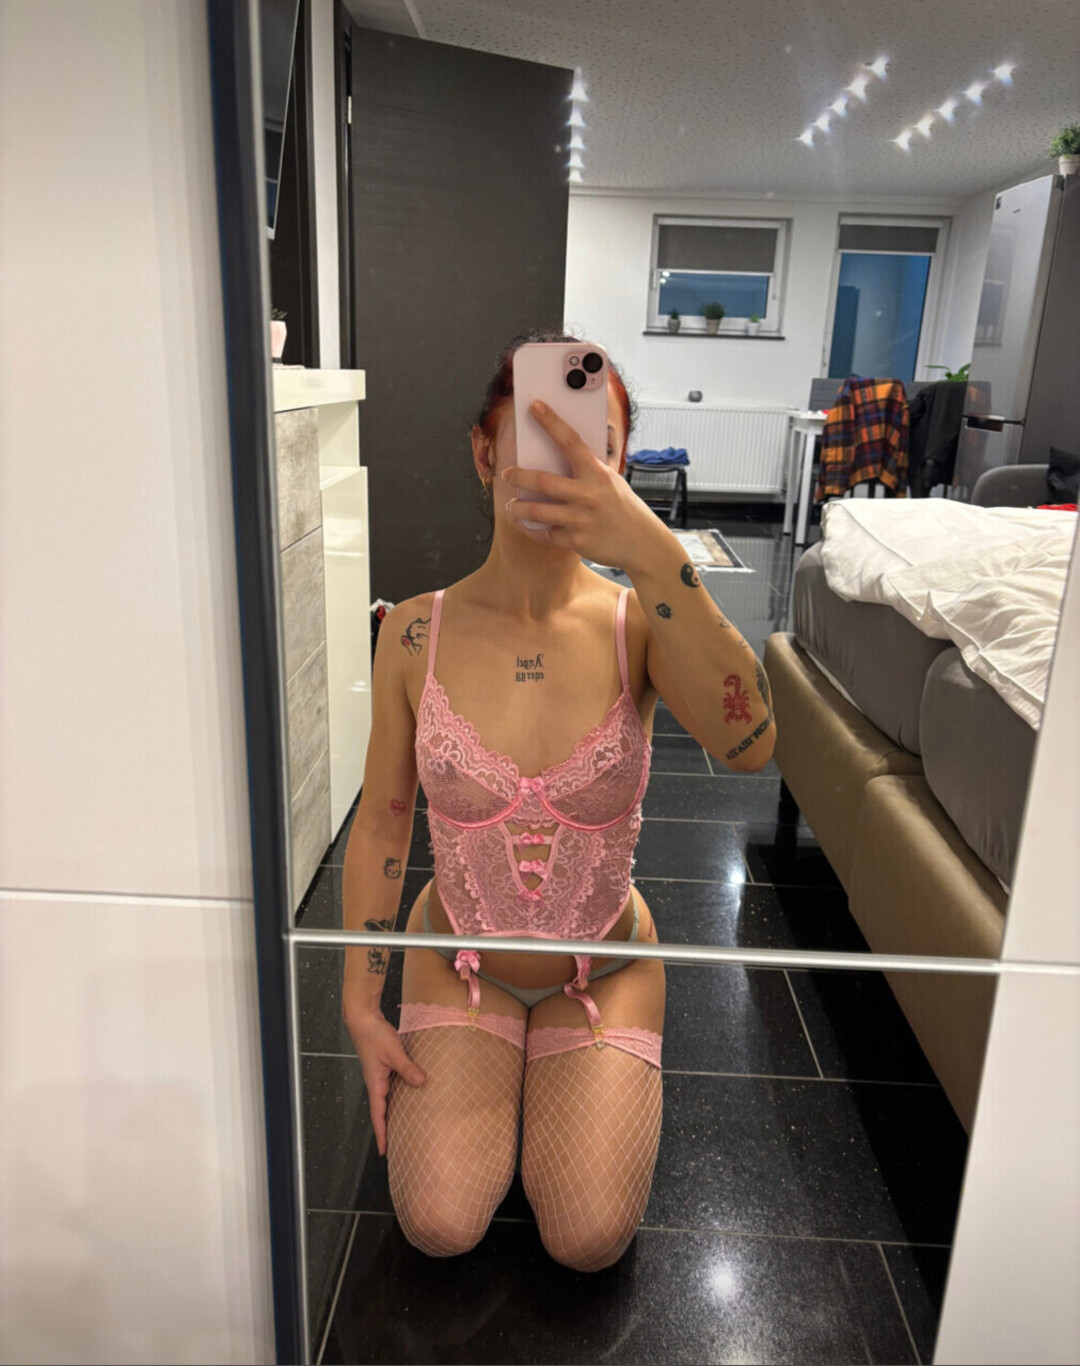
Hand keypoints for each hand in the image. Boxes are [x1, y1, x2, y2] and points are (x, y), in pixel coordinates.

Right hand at [342, 1007, 426, 1157]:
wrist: (364, 1019)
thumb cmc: (375, 1036)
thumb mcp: (393, 1052)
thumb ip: (407, 1068)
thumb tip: (422, 1083)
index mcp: (375, 1085)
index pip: (378, 1116)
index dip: (382, 1134)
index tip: (385, 1153)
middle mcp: (377, 1084)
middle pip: (383, 1112)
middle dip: (388, 1130)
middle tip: (399, 1147)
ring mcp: (380, 1076)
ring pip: (389, 1100)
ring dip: (395, 1113)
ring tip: (406, 1127)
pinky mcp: (385, 1067)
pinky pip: (393, 1087)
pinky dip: (400, 1096)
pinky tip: (412, 1096)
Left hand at [501, 400, 665, 571]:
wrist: (641, 542)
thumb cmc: (623, 507)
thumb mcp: (611, 481)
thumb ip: (589, 470)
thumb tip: (560, 453)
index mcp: (597, 474)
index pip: (570, 441)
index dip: (551, 422)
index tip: (535, 407)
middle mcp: (587, 495)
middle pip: (542, 481)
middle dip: (518, 476)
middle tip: (506, 474)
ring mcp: (580, 519)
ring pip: (536, 511)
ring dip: (518, 508)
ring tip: (512, 506)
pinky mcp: (575, 541)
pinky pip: (544, 534)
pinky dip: (534, 529)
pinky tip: (529, 525)